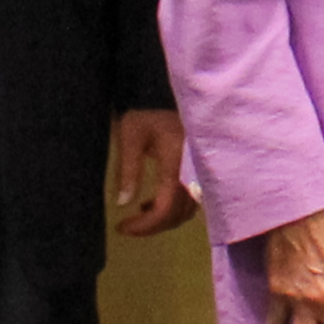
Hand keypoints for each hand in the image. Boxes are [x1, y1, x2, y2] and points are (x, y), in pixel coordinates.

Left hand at [108, 108, 196, 238]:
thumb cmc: (147, 114)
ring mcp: (201, 173)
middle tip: (127, 226)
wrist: (165, 96)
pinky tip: (153, 201)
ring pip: (186, 211)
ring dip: (163, 218)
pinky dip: (173, 209)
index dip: (145, 224)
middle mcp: (194, 172)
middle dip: (152, 225)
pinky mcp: (201, 172)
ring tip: (140, 212)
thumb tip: (123, 203)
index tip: (122, 227)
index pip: (165, 207)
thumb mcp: (131, 135)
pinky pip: (191, 201)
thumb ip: (128, 169)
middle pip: (177, 214)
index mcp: (177, 163)